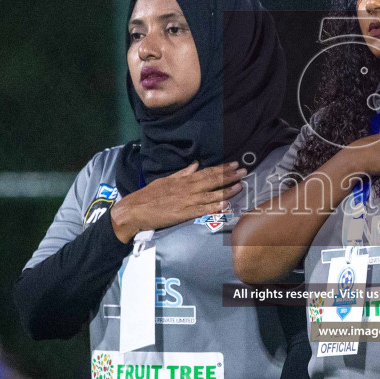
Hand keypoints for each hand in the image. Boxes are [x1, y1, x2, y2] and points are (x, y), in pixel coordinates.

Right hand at [111, 161, 245, 239]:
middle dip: (229, 176)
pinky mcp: (184, 214)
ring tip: (241, 186)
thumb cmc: (149, 195)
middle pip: (212, 180)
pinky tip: (226, 205)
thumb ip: (182, 173)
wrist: (135, 210)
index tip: (235, 164)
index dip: (222, 168)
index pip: (207, 171)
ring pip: (211, 194)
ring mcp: (187, 201)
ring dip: (227, 190)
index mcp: (183, 179)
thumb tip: (196, 164)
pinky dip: (215, 207)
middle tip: (244, 170)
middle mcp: (187, 188)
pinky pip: (203, 210)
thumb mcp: (166, 180)